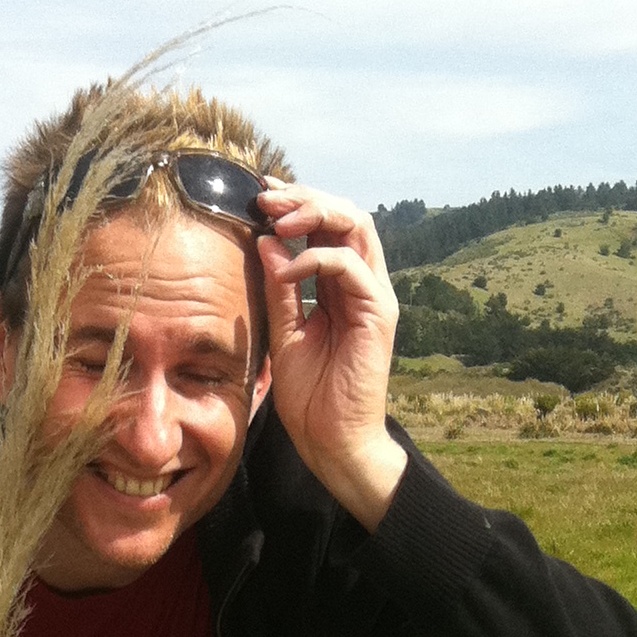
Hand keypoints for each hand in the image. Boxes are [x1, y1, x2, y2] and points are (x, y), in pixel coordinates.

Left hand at [256, 181, 408, 530]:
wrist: (331, 441)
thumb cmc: (310, 397)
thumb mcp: (282, 333)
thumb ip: (278, 289)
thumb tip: (265, 241)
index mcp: (337, 286)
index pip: (324, 226)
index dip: (294, 204)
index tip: (258, 195)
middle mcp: (360, 284)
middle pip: (344, 214)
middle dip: (304, 197)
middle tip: (266, 198)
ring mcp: (373, 296)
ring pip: (356, 225)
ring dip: (314, 213)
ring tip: (277, 221)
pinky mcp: (379, 313)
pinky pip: (349, 266)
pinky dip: (316, 258)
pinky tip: (287, 270)